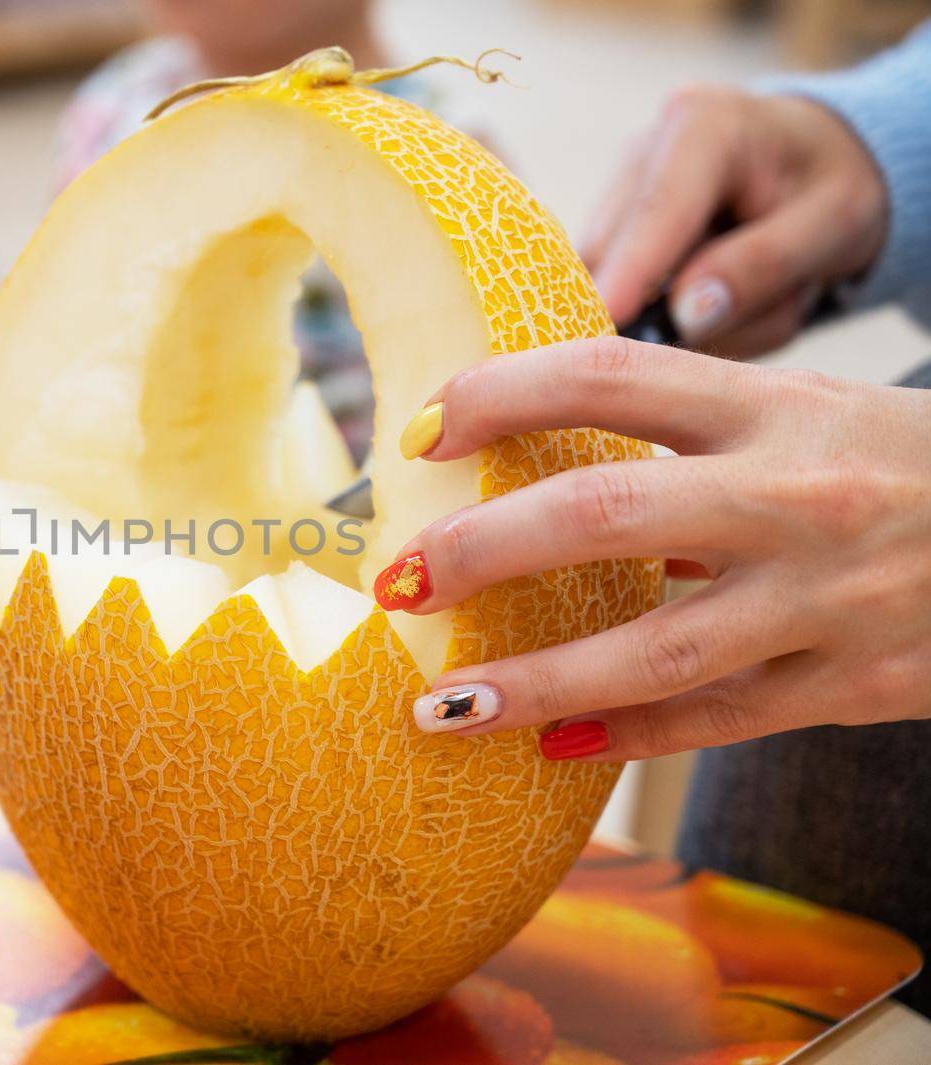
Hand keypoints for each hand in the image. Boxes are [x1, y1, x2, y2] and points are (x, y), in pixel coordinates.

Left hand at [386, 336, 930, 760]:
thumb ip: (685, 432)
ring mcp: (827, 597)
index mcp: (774, 404)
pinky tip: (553, 747)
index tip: (419, 429)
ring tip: (440, 706)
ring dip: (534, 683)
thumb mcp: (802, 412)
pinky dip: (630, 737)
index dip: (498, 394)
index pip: (608, 374)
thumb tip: (524, 461)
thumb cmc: (897, 460)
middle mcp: (796, 494)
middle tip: (397, 577)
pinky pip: (719, 721)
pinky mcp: (857, 683)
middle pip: (606, 511)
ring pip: (654, 649)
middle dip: (483, 546)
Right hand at [584, 87, 888, 356]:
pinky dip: (664, 313)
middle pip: (616, 253)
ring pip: (608, 281)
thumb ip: (763, 266)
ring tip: (749, 293)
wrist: (814, 162)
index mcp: (705, 126)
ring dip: (672, 314)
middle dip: (665, 307)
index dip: (631, 269)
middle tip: (753, 311)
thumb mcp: (834, 223)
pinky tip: (711, 293)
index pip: (659, 210)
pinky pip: (614, 291)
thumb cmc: (829, 185)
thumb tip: (686, 315)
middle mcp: (643, 149)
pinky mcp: (607, 227)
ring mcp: (616, 190)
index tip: (611, 319)